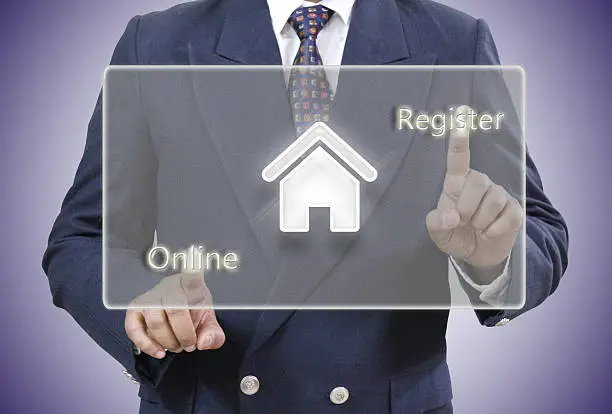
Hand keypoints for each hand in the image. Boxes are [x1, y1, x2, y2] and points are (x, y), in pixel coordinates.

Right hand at [125, 271, 224, 358]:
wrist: (177, 310)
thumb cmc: (192, 312)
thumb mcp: (208, 322)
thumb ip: (213, 334)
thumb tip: (203, 343)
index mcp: (191, 285)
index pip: (192, 277)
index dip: (192, 272)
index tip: (194, 267)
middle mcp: (169, 288)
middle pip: (175, 309)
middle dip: (185, 335)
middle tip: (190, 345)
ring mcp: (150, 297)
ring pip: (155, 321)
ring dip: (168, 341)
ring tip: (177, 347)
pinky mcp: (135, 310)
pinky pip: (133, 328)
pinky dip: (146, 345)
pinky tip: (159, 352)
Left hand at [426, 106, 522, 274]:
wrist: (478, 255)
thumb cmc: (456, 236)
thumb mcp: (439, 234)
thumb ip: (437, 224)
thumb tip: (450, 216)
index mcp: (456, 184)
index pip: (458, 158)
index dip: (459, 138)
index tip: (460, 114)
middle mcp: (479, 184)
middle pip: (478, 181)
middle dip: (468, 207)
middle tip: (463, 221)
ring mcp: (499, 195)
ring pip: (494, 199)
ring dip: (481, 221)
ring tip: (476, 228)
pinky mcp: (514, 209)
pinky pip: (508, 215)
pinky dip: (495, 230)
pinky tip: (489, 233)